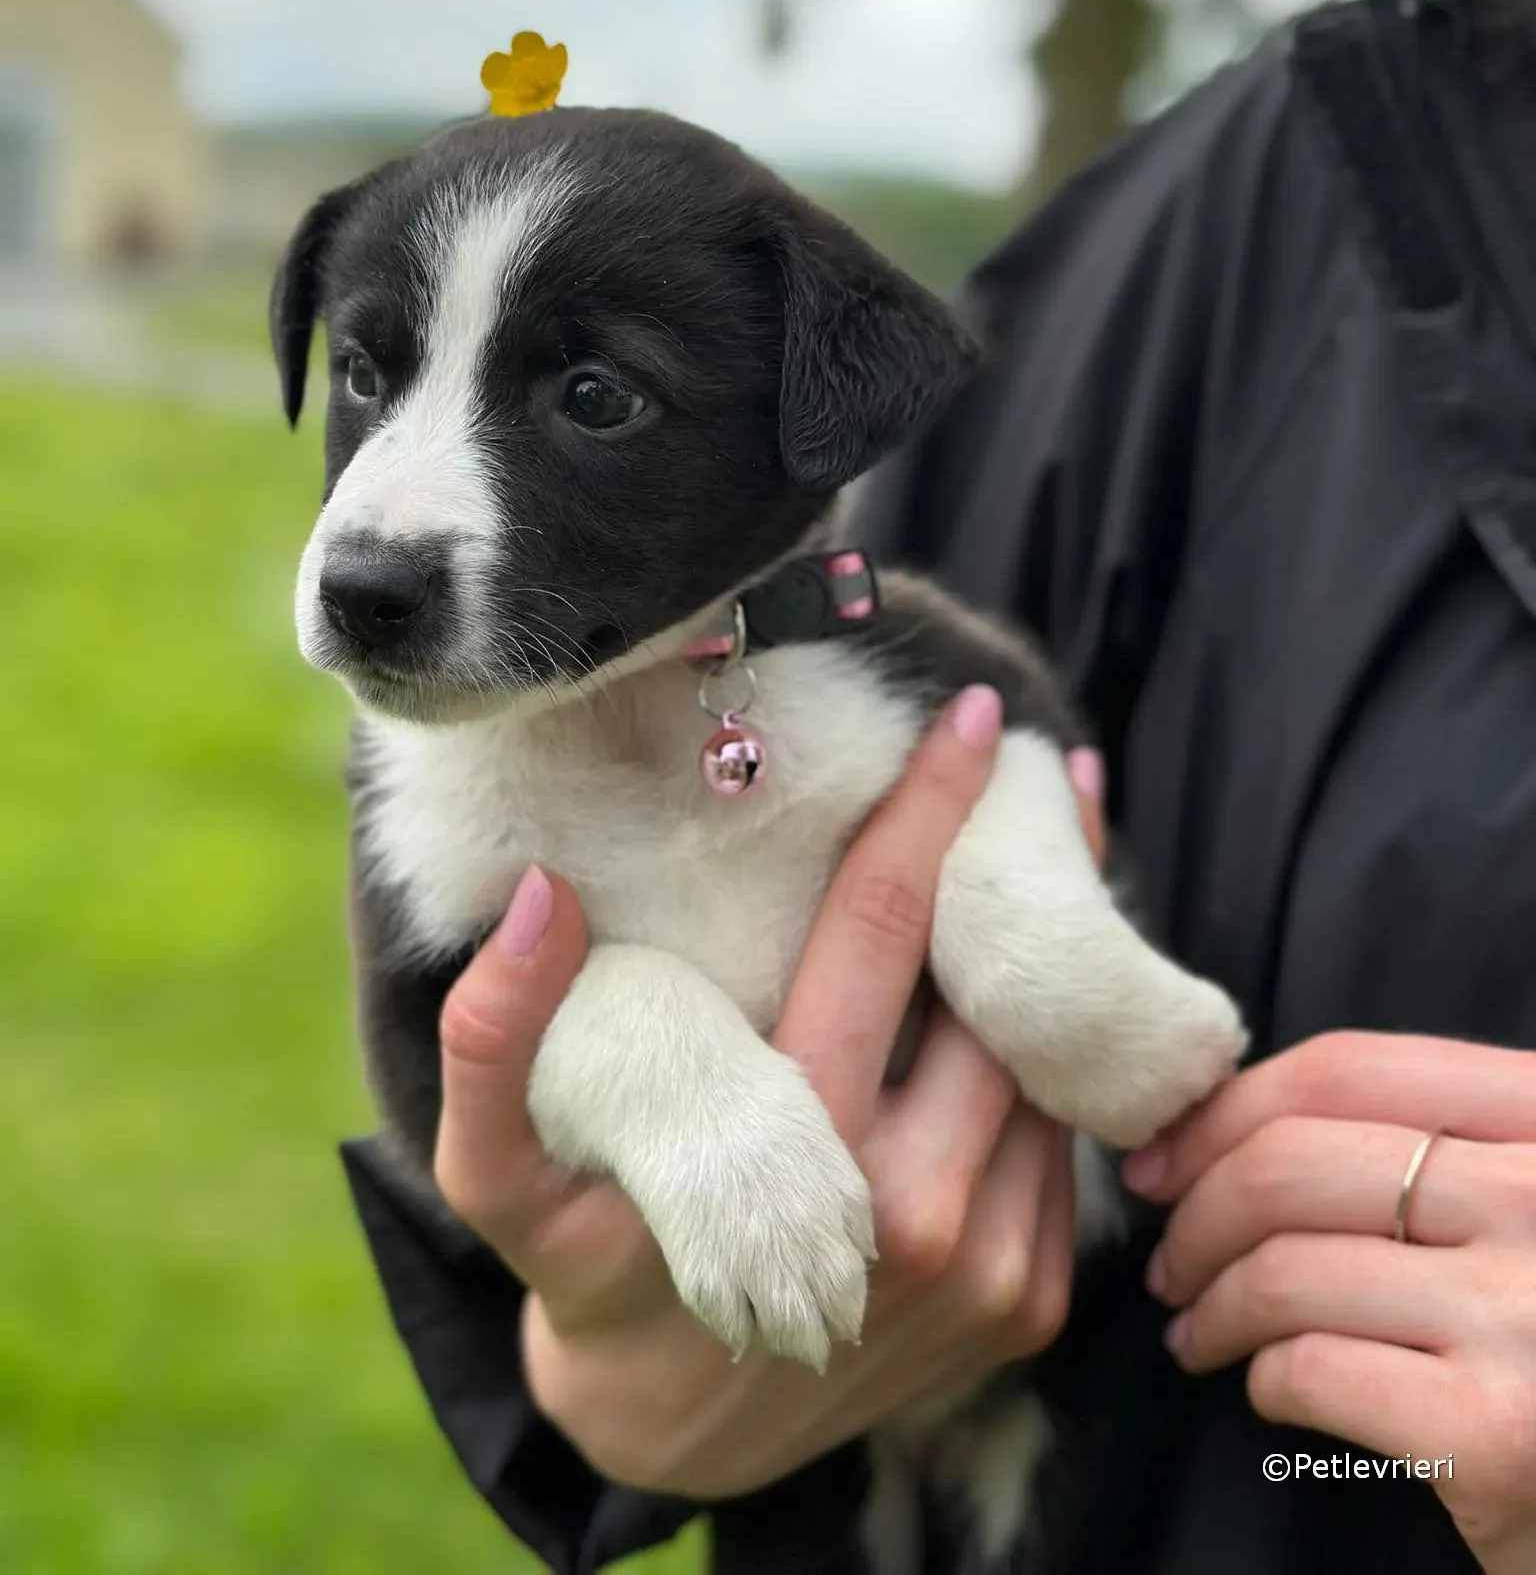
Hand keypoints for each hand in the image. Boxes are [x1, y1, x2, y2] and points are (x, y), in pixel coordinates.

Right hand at [430, 690, 1102, 1500]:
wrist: (676, 1429)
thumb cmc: (583, 1272)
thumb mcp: (495, 1177)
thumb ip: (494, 1042)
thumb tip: (541, 895)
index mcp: (801, 1162)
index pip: (880, 938)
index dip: (926, 815)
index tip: (980, 720)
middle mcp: (914, 1219)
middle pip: (994, 997)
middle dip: (1032, 875)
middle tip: (1062, 772)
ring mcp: (989, 1274)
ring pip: (1041, 1071)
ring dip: (1054, 966)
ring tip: (1064, 853)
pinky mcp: (1030, 1307)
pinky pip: (1061, 1150)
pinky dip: (1056, 1065)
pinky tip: (1039, 1002)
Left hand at [1123, 1031, 1535, 1573]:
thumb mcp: (1513, 1195)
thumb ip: (1415, 1138)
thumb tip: (1218, 1123)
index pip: (1345, 1071)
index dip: (1227, 1110)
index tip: (1163, 1158)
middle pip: (1291, 1165)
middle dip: (1197, 1217)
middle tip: (1171, 1264)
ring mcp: (1522, 1313)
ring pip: (1285, 1269)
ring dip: (1213, 1306)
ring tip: (1199, 1332)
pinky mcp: (1496, 1432)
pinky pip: (1312, 1368)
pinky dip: (1263, 1378)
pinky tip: (1270, 1387)